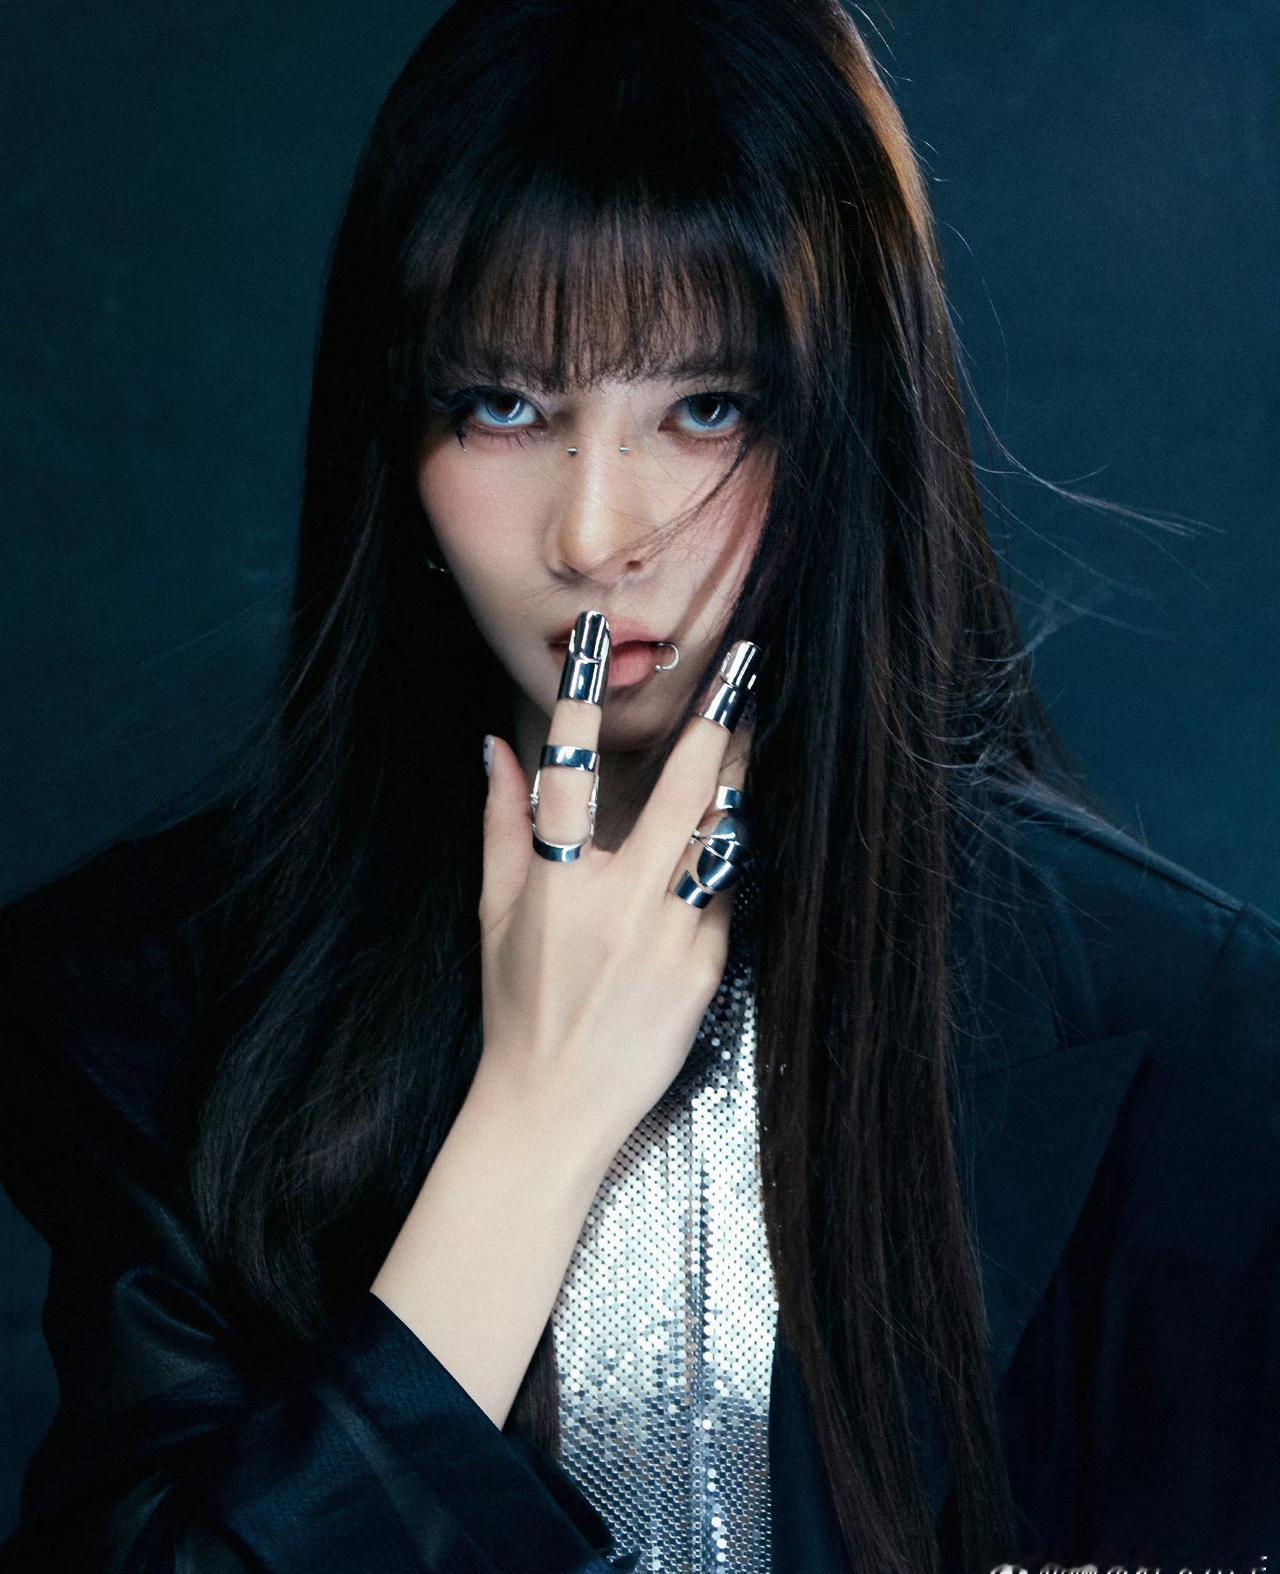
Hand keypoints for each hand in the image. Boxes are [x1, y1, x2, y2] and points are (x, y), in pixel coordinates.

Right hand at [469, 611, 761, 1178]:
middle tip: (745, 664)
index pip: (568, 775)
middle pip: (682, 792)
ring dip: (737, 782)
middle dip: (718, 720)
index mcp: (556, 885)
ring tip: (752, 734)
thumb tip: (494, 748)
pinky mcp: (706, 971)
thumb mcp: (494, 914)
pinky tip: (714, 853)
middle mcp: (618, 905)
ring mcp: (670, 939)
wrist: (554, 1105)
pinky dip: (717, 870)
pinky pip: (722, 900)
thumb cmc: (517, 1004)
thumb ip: (500, 826)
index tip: (594, 643)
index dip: (579, 704)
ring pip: (720, 838)